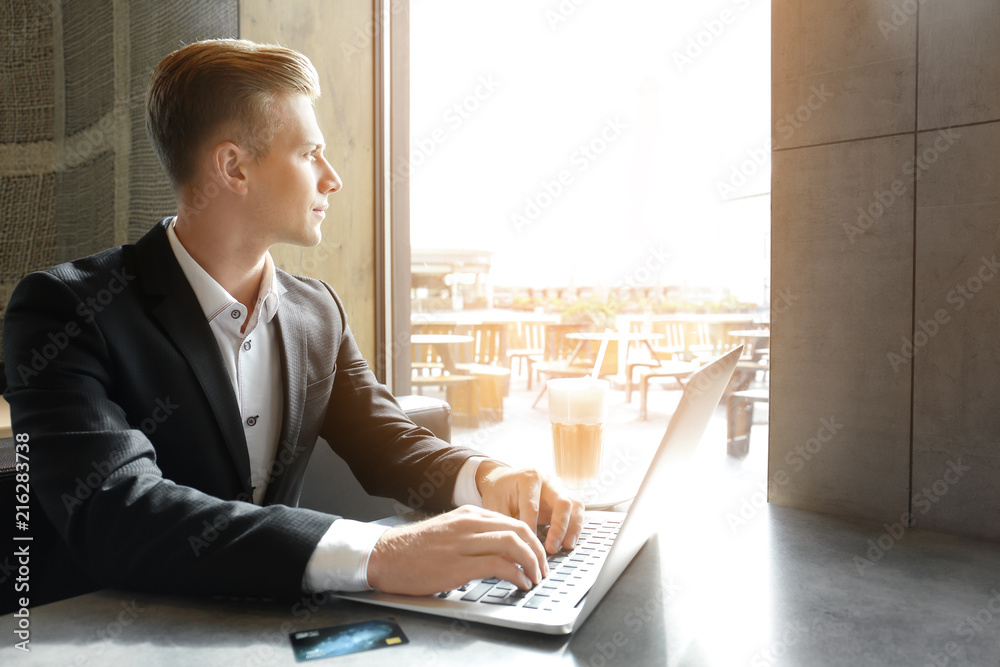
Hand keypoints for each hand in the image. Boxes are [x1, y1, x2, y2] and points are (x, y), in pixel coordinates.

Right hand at [366, 505, 547, 595]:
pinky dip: (517, 574)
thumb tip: (501, 550)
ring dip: (532, 563)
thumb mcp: (449, 532)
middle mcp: (469, 524)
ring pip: (513, 543)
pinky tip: (520, 583)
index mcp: (469, 514)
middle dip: (538, 550)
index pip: (513, 520)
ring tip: (535, 578)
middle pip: (519, 529)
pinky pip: (499, 564)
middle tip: (543, 568)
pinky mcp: (458, 564)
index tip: (538, 556)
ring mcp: (464, 542)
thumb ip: (474, 535)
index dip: (532, 540)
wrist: (385, 555)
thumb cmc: (415, 549)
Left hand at [475, 460, 584, 554]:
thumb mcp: (495, 505)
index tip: (527, 545)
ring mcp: (559, 489)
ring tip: (566, 546)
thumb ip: (504, 524)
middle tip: (551, 548)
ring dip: (572, 528)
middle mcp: (548, 481)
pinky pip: (576, 512)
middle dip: (558, 528)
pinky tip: (568, 542)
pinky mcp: (564, 499)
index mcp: (529, 478)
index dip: (531, 528)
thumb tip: (513, 550)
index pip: (533, 506)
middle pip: (562, 503)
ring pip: (575, 506)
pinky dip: (575, 528)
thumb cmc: (499, 492)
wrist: (503, 480)